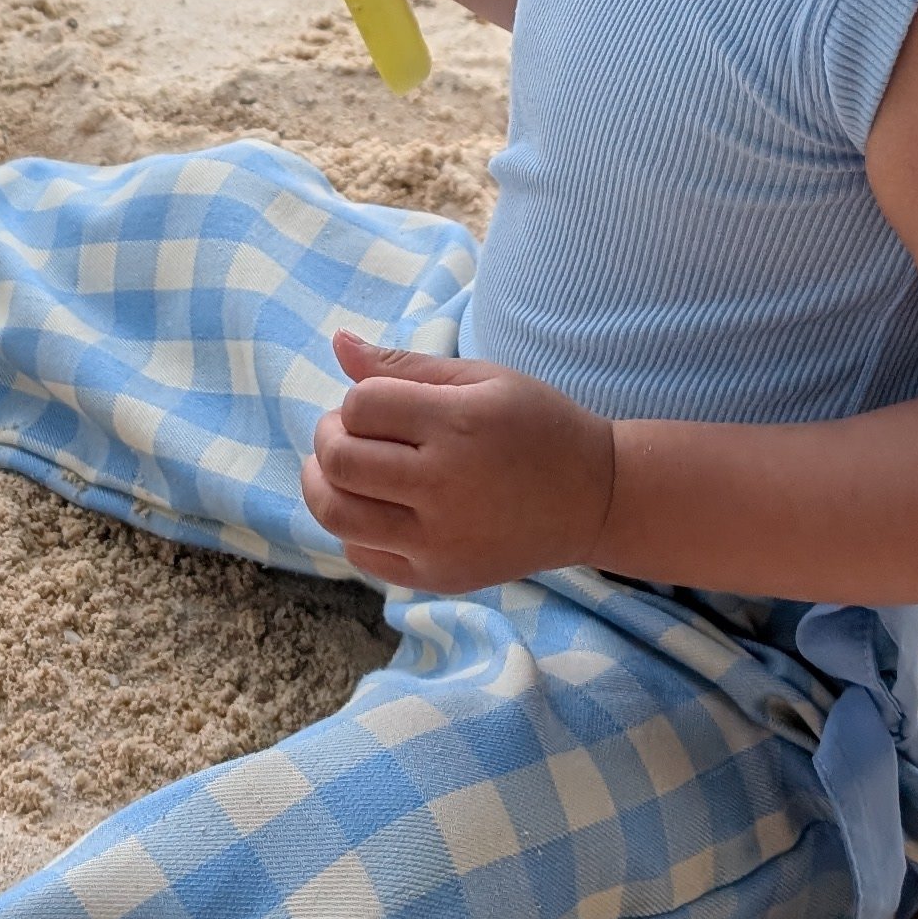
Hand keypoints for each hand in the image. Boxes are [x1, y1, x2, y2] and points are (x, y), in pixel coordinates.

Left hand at [301, 331, 614, 590]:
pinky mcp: (439, 577)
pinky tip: (378, 508)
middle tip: (350, 433)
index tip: (379, 405)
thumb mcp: (482, 378)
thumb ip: (403, 365)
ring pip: (336, 514)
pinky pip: (360, 554)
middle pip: (339, 461)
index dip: (358, 400)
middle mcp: (446, 486)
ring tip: (347, 470)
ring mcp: (440, 540)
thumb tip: (336, 341)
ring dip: (324, 484)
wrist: (594, 500)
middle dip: (329, 437)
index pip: (360, 407)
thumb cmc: (536, 427)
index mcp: (460, 424)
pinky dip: (353, 527)